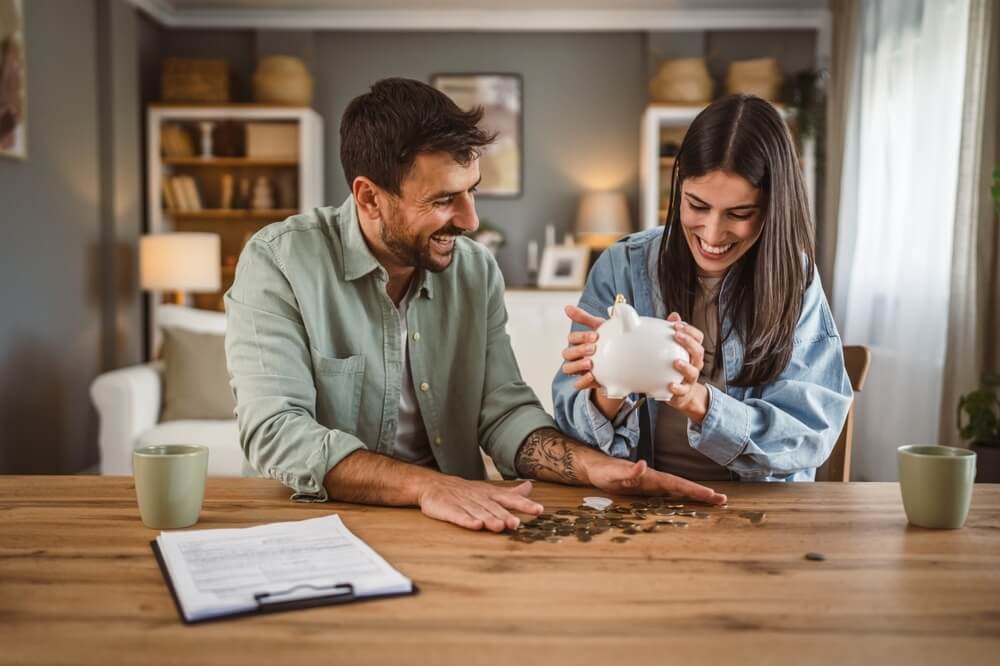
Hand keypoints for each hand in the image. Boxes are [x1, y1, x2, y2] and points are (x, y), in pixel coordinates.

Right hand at [416, 477, 543, 531]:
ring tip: (500, 526)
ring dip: (489, 519)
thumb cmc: (466, 491)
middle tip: (517, 523)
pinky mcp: (449, 510)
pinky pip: (458, 516)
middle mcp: (479, 498)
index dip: (524, 504)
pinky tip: (475, 526)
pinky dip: (467, 520)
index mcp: (490, 494)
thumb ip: (510, 493)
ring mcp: (463, 503)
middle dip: (505, 515)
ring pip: (478, 512)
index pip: (510, 499)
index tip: (538, 510)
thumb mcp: (489, 490)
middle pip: (494, 508)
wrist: (434, 486)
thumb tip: (530, 487)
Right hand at [562, 305, 624, 418]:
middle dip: (579, 350)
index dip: (581, 337)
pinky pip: (578, 384)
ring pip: (568, 368)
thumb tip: (566, 307)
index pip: (572, 338)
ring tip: (591, 363)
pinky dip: (582, 381)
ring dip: (577, 365)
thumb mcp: (599, 327)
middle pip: (567, 353)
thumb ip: (584, 318)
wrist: (623, 359)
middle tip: (594, 348)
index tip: (596, 336)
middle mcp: (575, 355)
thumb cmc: (608, 340)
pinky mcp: (586, 381)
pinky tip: (592, 376)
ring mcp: (579, 369)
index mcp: (578, 341)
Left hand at [585, 454, 726, 504]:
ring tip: (713, 501)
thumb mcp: (613, 473)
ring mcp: (652, 484)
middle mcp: (654, 479)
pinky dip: (681, 497)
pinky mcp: (647, 488)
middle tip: (723, 501)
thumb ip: (628, 471)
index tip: (712, 495)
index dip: (694, 490)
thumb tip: (643, 464)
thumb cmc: (603, 471)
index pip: (676, 483)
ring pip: (677, 490)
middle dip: (702, 493)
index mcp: (650, 477)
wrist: (595, 466)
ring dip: (695, 495)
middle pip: (682, 486)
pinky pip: (668, 494)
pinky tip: (688, 502)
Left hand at [663, 312, 709, 422]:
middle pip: (698, 352)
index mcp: (693, 352)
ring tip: (676, 362)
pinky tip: (670, 384)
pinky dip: (677, 387)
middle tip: (676, 336)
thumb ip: (674, 333)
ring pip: (693, 371)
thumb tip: (674, 315)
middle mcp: (695, 364)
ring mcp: (690, 378)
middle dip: (689, 343)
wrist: (681, 394)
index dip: (690, 330)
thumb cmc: (677, 368)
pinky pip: (682, 390)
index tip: (677, 325)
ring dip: (685, 366)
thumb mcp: (675, 349)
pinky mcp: (683, 392)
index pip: (698, 338)